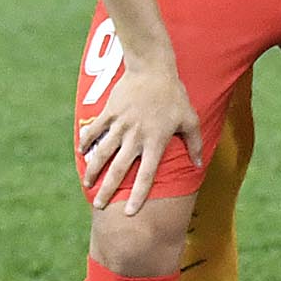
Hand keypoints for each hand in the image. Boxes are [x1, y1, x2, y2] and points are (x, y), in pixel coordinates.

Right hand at [78, 62, 202, 213]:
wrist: (152, 69)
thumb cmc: (174, 95)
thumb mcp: (190, 119)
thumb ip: (194, 144)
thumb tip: (199, 165)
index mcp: (156, 141)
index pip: (147, 174)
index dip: (138, 194)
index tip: (130, 212)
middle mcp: (136, 137)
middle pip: (120, 169)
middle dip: (108, 189)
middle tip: (99, 205)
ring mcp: (120, 125)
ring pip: (102, 152)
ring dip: (93, 169)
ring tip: (87, 183)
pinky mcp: (109, 113)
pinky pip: (94, 131)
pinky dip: (86, 141)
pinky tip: (81, 151)